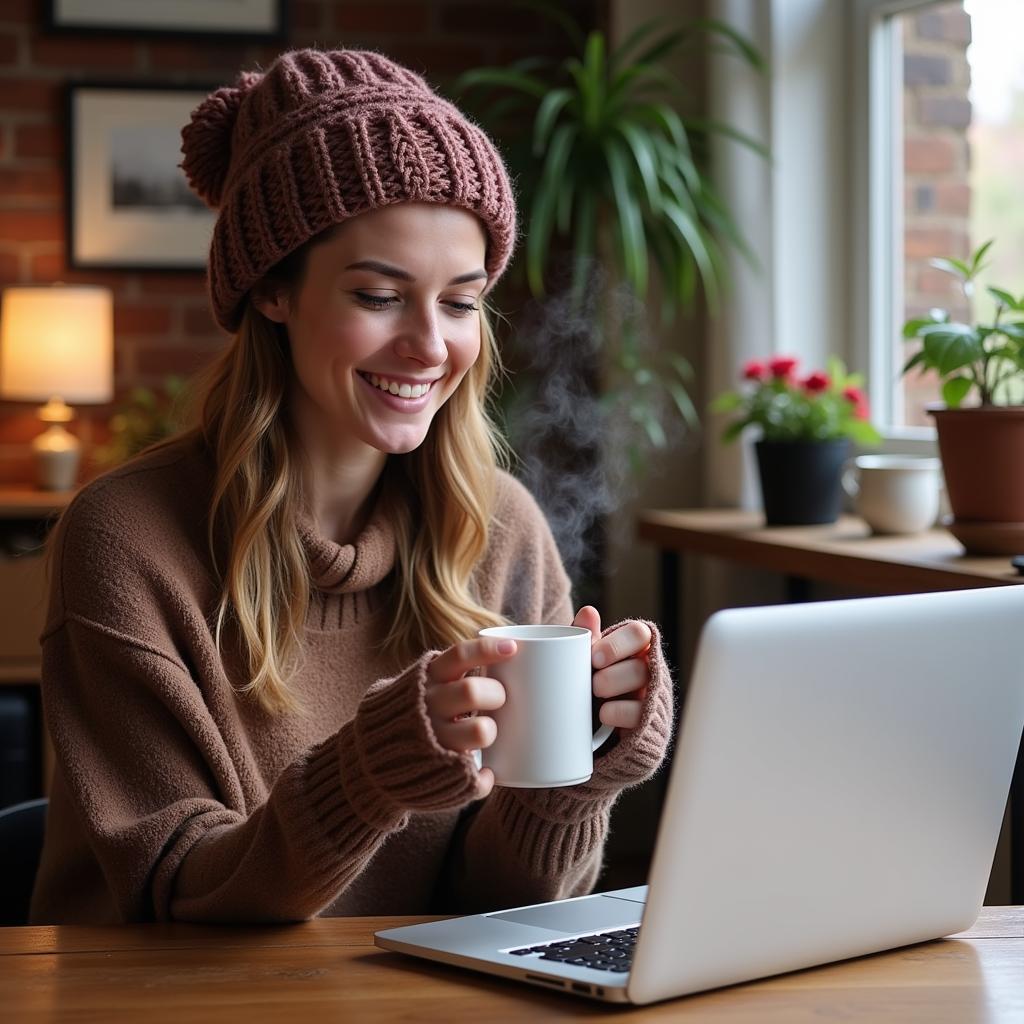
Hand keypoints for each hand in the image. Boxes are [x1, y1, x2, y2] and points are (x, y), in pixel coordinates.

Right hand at [425, 636, 514, 798]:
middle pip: (471, 691)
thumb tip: (503, 650)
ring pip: (479, 731)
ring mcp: (434, 740)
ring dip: (490, 731)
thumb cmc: (410, 713)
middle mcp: (428, 707)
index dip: (487, 650)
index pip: (459, 656)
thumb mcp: (419, 684)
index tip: (512, 648)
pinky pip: (474, 777)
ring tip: (487, 732)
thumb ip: (449, 671)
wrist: (366, 758)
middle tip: (499, 699)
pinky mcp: (440, 773)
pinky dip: (485, 777)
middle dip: (496, 693)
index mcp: (427, 680)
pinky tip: (486, 772)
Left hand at [573, 606, 650, 733]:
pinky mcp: (650, 722)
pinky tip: (604, 715)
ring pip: (645, 687)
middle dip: (614, 674)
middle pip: (642, 665)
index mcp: (634, 649)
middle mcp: (649, 669)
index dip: (618, 644)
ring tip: (595, 694)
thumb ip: (586, 637)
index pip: (639, 634)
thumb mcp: (585, 661)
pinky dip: (620, 713)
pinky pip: (641, 715)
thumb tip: (588, 612)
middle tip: (592, 682)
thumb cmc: (589, 684)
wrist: (585, 730)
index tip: (594, 657)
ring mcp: (652, 696)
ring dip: (617, 689)